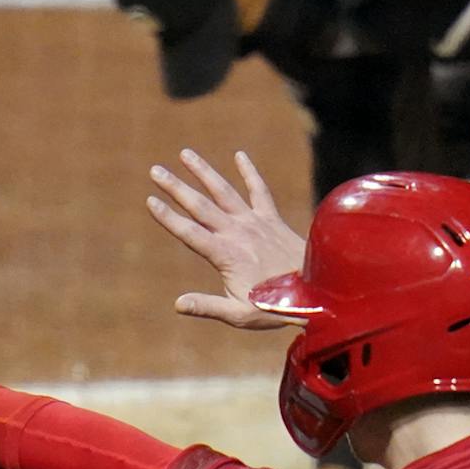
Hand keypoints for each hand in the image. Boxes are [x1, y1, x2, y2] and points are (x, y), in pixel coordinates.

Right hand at [147, 149, 307, 328]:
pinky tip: (239, 155)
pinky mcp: (272, 220)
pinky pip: (260, 190)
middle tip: (155, 170)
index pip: (189, 232)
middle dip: (176, 187)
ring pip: (224, 191)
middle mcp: (238, 233)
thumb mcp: (239, 315)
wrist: (319, 292)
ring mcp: (256, 223)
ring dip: (204, 172)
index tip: (150, 201)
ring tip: (185, 153)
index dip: (168, 217)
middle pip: (201, 206)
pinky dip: (249, 172)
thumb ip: (208, 307)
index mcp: (226, 255)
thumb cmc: (276, 308)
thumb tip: (178, 304)